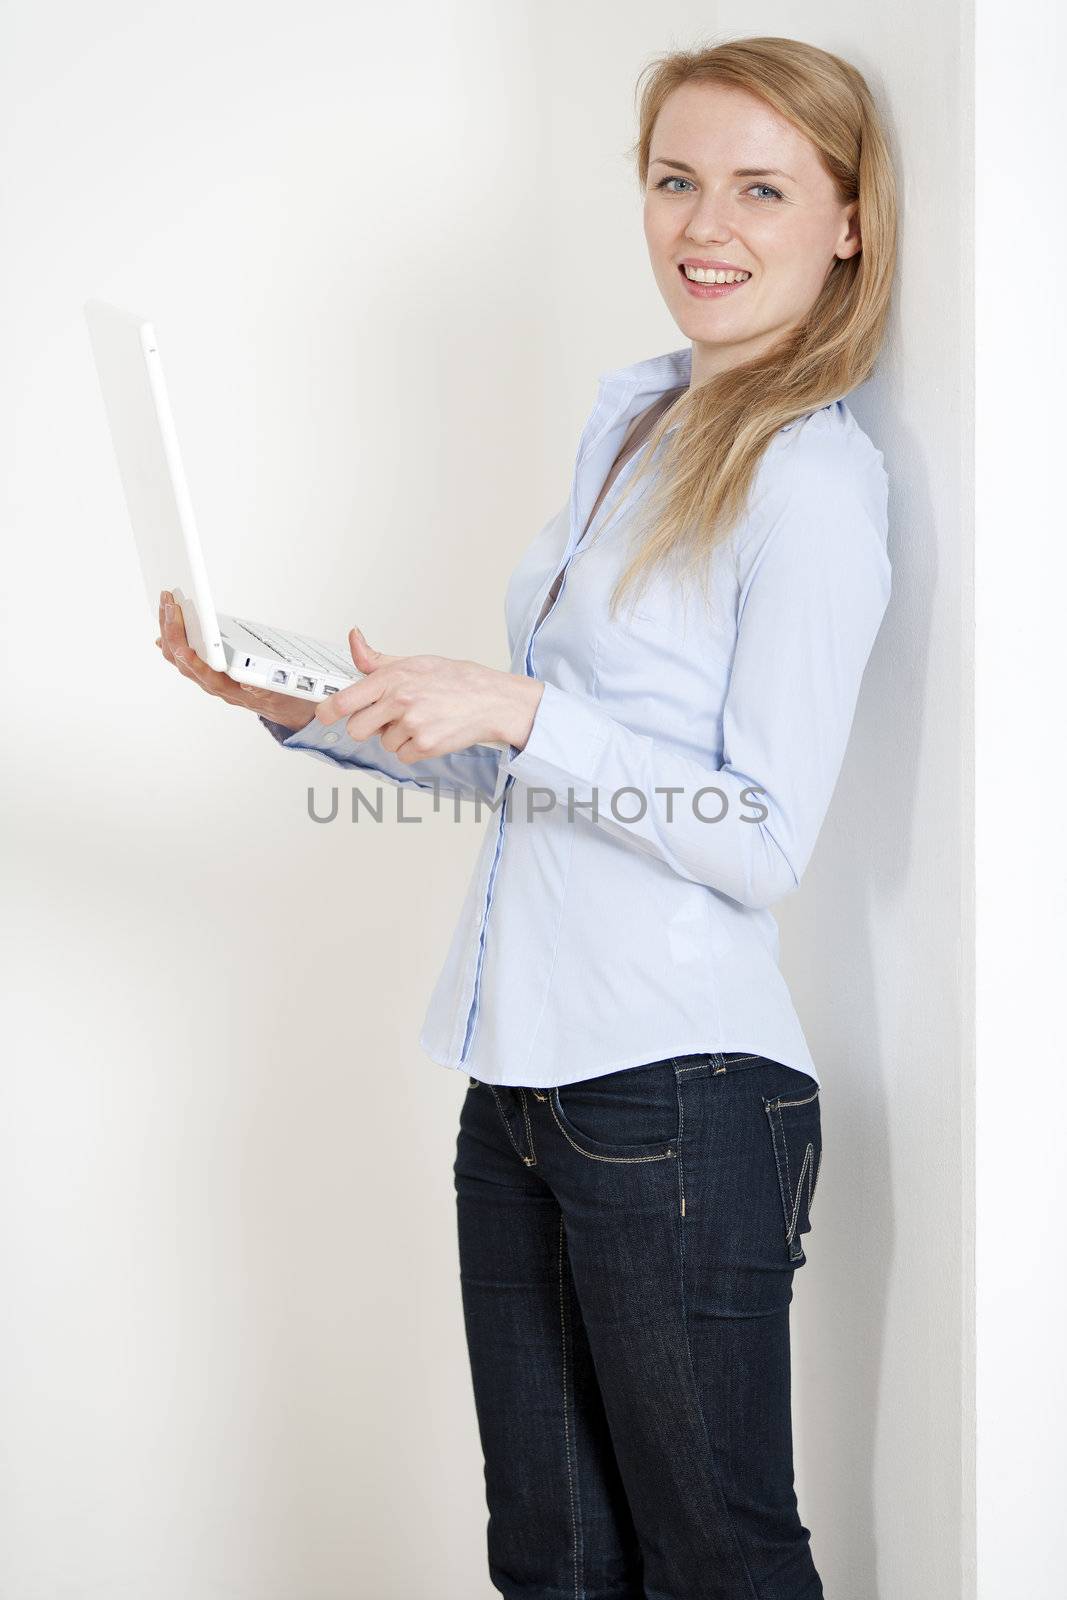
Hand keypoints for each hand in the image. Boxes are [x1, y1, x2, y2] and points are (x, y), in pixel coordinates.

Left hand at [155, 589, 315, 731]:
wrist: (282, 708)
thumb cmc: (281, 697)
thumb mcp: (280, 693)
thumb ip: (264, 688)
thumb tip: (248, 682)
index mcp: (231, 689)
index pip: (205, 674)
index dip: (193, 659)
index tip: (183, 645)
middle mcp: (214, 684)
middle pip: (184, 661)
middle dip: (174, 632)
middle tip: (169, 605)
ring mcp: (208, 678)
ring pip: (179, 658)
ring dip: (169, 632)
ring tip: (165, 607)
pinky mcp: (208, 671)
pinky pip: (182, 658)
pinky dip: (172, 641)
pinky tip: (164, 631)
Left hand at [313, 626, 543, 759]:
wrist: (491, 699)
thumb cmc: (456, 680)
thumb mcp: (414, 662)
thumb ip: (377, 659)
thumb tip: (354, 640)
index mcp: (392, 678)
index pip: (346, 699)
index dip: (328, 710)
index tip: (323, 714)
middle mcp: (399, 701)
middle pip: (357, 729)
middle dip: (368, 727)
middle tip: (388, 718)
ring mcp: (412, 725)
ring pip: (383, 743)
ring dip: (397, 737)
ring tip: (421, 720)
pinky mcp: (425, 745)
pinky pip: (402, 756)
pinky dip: (413, 749)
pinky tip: (429, 732)